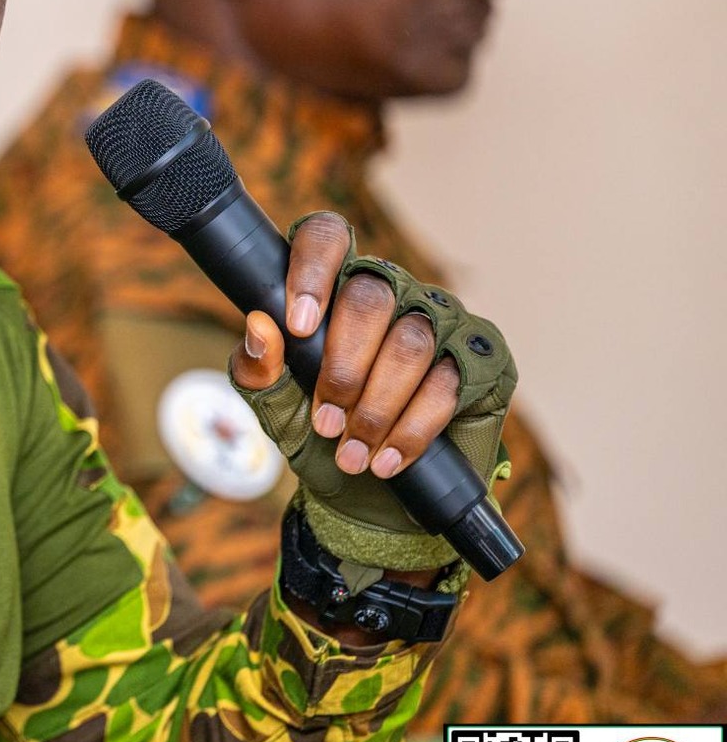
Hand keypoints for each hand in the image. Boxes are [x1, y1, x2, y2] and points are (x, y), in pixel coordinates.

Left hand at [231, 213, 460, 482]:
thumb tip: (259, 326)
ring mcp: (442, 321)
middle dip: (343, 368)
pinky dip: (411, 428)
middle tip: (326, 421)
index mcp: (336, 289)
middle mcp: (393, 292)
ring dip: (376, 407)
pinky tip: (387, 459)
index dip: (313, 271)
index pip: (328, 239)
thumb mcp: (277, 408)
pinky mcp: (483, 358)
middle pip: (369, 298)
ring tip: (352, 452)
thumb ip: (259, 368)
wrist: (370, 502)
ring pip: (409, 343)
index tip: (298, 326)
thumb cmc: (321, 438)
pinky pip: (447, 383)